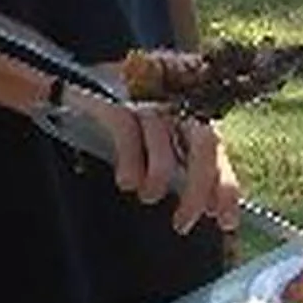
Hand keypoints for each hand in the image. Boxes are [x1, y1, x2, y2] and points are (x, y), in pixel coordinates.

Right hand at [77, 84, 244, 236]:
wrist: (77, 78)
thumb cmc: (122, 110)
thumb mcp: (160, 132)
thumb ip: (183, 159)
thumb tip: (206, 204)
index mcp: (190, 109)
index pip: (219, 148)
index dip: (225, 186)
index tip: (225, 220)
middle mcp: (174, 100)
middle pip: (205, 144)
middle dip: (197, 190)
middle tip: (182, 224)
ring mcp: (145, 96)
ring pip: (165, 144)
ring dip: (158, 180)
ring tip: (147, 196)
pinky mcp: (114, 96)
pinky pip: (127, 132)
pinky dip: (130, 163)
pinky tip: (126, 182)